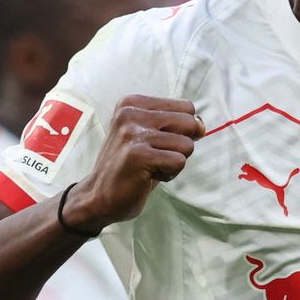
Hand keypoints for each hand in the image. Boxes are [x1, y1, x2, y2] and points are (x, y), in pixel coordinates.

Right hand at [63, 95, 204, 233]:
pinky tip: (147, 176)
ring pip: (187, 145)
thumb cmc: (131, 166)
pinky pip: (179, 161)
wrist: (97, 197)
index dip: (182, 130)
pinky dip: (169, 174)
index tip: (156, 143)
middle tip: (154, 157)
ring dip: (174, 162)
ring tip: (149, 167)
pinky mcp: (138, 155)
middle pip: (190, 122)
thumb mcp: (152, 136)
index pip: (187, 107)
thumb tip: (202, 125)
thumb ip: (178, 125)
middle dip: (181, 145)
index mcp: (133, 102)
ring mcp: (132, 132)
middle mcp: (130, 112)